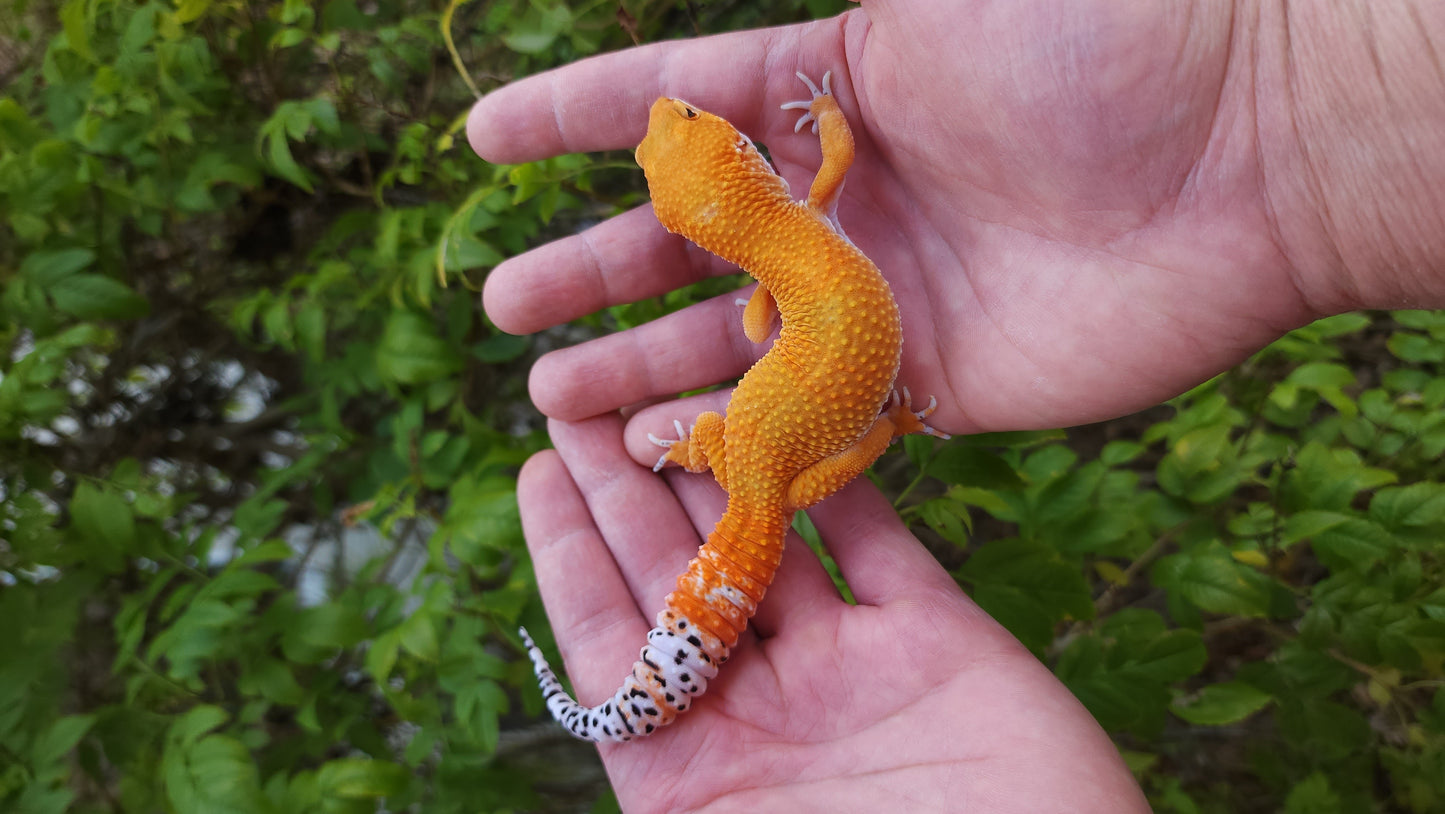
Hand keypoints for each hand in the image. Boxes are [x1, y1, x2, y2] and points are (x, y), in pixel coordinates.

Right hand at [467, 1, 1410, 437]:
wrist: (1245, 155)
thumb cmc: (1092, 50)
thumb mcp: (926, 13)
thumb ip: (815, 50)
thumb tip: (707, 69)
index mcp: (832, 93)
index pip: (672, 108)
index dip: (572, 121)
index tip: (482, 142)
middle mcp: (845, 203)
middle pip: (686, 248)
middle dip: (588, 274)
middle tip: (502, 305)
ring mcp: (881, 301)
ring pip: (731, 348)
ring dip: (637, 369)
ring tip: (548, 398)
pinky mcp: (933, 385)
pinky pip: (809, 422)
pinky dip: (732, 441)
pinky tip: (656, 452)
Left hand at [519, 415, 1148, 812]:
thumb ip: (666, 807)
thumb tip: (588, 728)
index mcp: (697, 775)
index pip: (613, 646)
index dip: (571, 557)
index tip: (536, 477)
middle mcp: (766, 713)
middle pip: (679, 579)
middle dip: (629, 492)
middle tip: (582, 407)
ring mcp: (852, 674)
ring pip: (772, 545)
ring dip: (723, 470)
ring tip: (668, 395)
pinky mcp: (940, 645)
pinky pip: (883, 548)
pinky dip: (846, 486)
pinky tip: (801, 420)